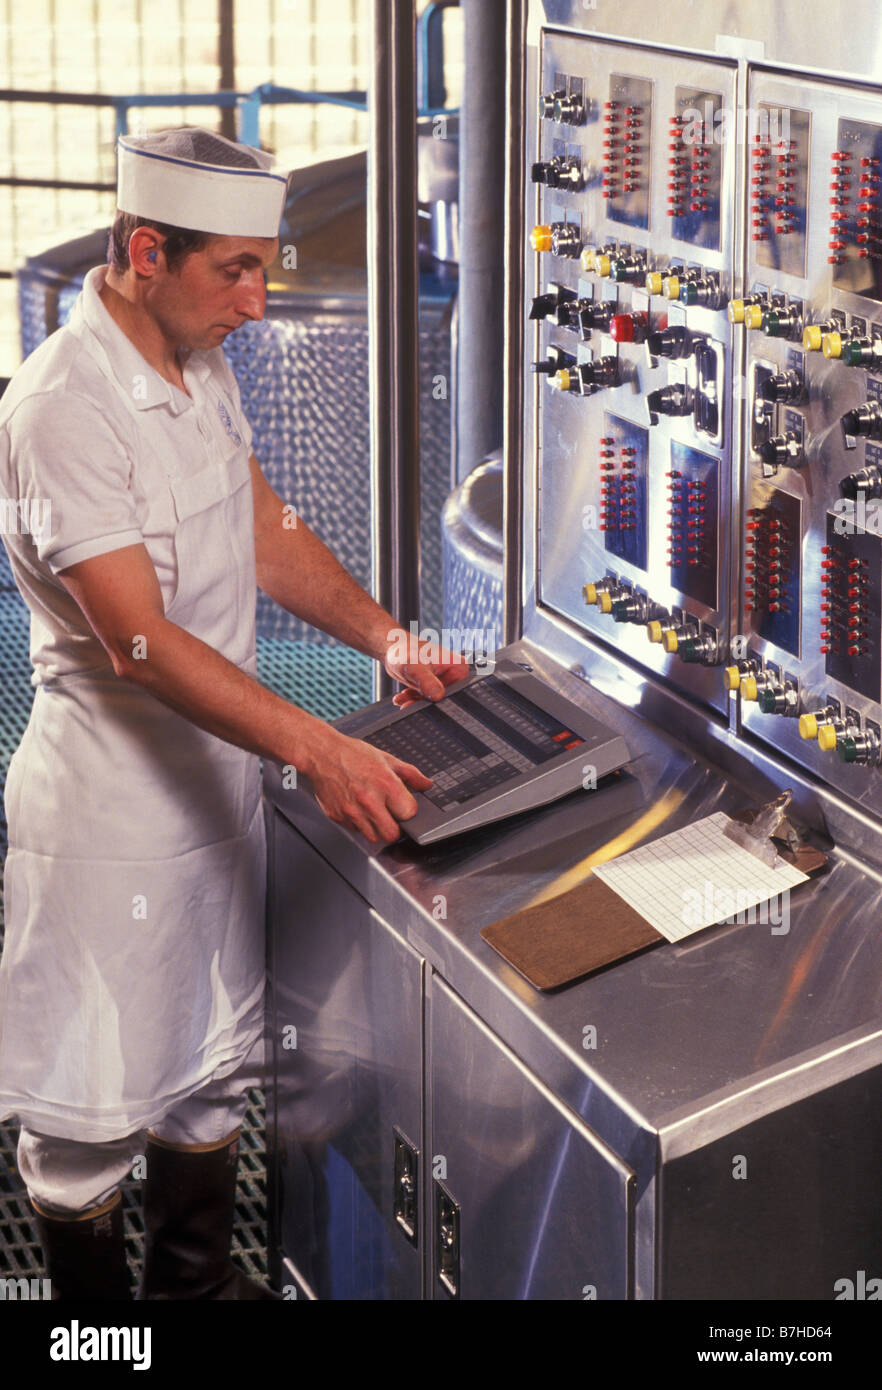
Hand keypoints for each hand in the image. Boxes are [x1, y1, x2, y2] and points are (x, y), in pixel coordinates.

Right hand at [305, 727, 433, 843]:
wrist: (321, 753)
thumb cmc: (351, 754)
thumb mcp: (386, 758)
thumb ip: (410, 774)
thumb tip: (426, 784)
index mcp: (385, 784)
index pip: (409, 813)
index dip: (409, 811)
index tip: (405, 807)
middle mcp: (369, 800)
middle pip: (392, 834)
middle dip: (395, 828)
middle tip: (392, 817)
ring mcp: (352, 811)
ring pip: (373, 837)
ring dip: (377, 829)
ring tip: (375, 813)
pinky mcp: (338, 816)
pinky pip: (356, 831)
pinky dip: (360, 825)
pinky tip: (359, 810)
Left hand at [382, 627, 472, 708]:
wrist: (394, 648)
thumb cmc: (404, 651)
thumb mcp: (415, 667)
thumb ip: (426, 681)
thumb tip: (438, 695)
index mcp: (458, 667)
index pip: (458, 691)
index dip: (443, 701)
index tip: (426, 703)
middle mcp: (453, 674)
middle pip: (445, 698)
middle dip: (426, 704)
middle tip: (409, 704)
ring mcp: (444, 680)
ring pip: (433, 700)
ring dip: (417, 702)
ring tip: (404, 699)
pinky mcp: (434, 685)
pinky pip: (426, 699)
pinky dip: (413, 699)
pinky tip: (403, 697)